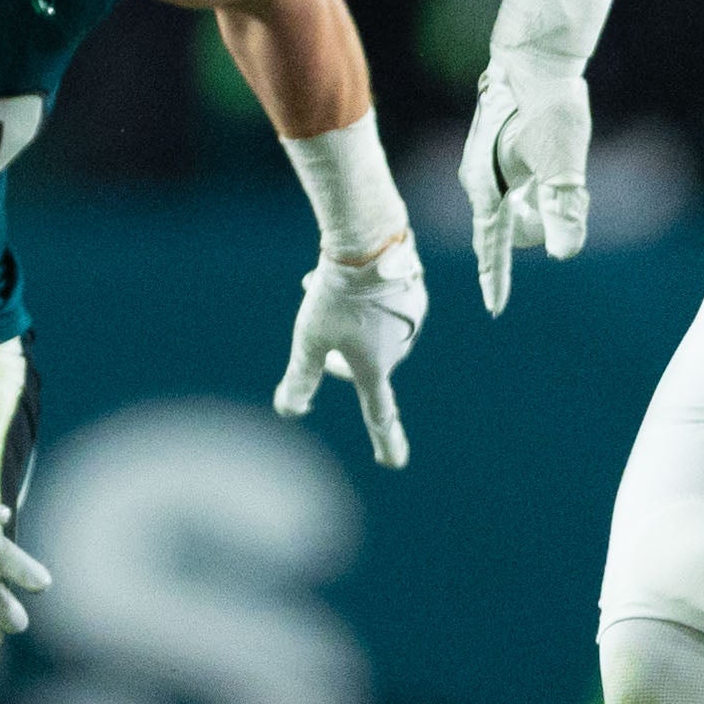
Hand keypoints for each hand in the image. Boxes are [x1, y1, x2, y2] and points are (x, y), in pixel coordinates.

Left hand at [274, 237, 424, 468]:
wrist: (370, 240)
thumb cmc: (336, 294)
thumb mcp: (308, 337)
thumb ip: (301, 377)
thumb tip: (289, 410)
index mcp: (376, 367)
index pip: (379, 414)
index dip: (385, 440)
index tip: (392, 462)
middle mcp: (400, 348)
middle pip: (364, 363)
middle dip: (340, 355)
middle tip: (320, 332)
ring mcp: (410, 319)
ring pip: (370, 330)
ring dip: (345, 321)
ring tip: (317, 290)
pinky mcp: (413, 293)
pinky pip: (381, 304)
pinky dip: (359, 299)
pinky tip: (333, 273)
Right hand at [461, 51, 589, 315]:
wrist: (533, 59)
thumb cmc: (547, 108)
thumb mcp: (564, 163)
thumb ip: (563, 209)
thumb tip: (564, 255)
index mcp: (487, 189)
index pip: (492, 246)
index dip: (496, 278)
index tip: (497, 308)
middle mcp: (481, 182)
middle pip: (510, 227)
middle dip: (535, 224)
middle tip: (561, 187)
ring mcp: (486, 166)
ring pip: (517, 205)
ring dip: (540, 201)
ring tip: (558, 167)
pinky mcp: (498, 152)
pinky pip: (517, 185)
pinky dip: (536, 184)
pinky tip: (550, 156)